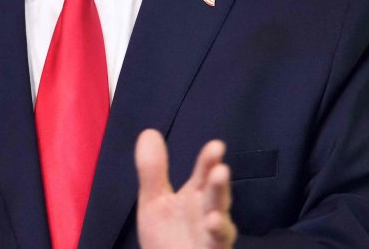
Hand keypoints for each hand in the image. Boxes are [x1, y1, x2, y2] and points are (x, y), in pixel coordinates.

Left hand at [135, 129, 236, 248]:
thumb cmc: (165, 236)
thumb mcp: (153, 201)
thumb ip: (153, 170)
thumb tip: (148, 131)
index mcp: (196, 196)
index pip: (205, 173)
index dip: (209, 161)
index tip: (216, 146)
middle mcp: (209, 213)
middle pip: (216, 197)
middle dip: (219, 185)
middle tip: (220, 170)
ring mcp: (212, 236)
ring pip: (220, 225)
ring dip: (220, 216)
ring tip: (215, 212)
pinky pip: (216, 245)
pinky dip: (217, 235)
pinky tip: (212, 224)